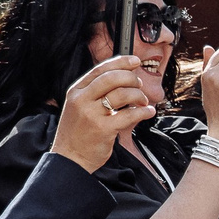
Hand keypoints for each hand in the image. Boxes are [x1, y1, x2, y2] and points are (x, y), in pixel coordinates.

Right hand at [50, 57, 161, 171]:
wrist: (70, 158)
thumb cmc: (78, 133)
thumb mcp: (80, 106)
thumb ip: (97, 92)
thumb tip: (125, 78)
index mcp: (76, 91)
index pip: (100, 69)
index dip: (121, 62)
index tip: (135, 61)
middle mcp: (82, 99)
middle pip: (113, 78)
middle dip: (132, 79)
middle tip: (139, 86)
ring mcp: (91, 114)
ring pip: (123, 94)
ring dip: (139, 96)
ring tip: (143, 103)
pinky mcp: (103, 129)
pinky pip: (130, 114)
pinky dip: (144, 112)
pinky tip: (148, 112)